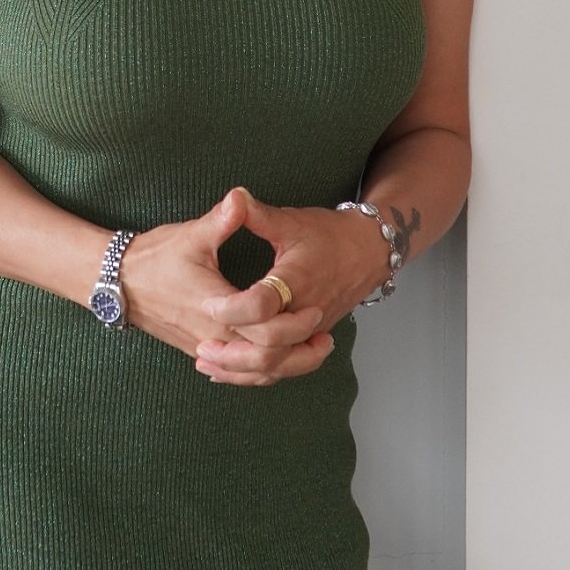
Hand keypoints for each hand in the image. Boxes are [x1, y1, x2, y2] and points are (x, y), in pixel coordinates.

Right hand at [121, 188, 331, 385]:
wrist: (119, 282)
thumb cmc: (155, 258)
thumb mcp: (191, 235)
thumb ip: (221, 220)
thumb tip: (240, 197)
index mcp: (216, 309)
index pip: (266, 331)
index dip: (295, 324)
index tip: (315, 309)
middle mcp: (214, 336)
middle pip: (268, 360)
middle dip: (301, 351)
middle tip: (324, 332)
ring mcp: (206, 348)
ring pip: (254, 373)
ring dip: (288, 367)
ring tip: (314, 350)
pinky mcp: (201, 351)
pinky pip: (239, 373)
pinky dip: (263, 372)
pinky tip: (280, 360)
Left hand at [193, 187, 391, 386]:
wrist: (367, 252)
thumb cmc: (328, 235)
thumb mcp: (291, 221)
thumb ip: (258, 216)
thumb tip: (234, 197)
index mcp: (298, 279)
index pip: (263, 304)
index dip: (233, 308)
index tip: (207, 303)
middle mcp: (306, 311)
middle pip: (270, 346)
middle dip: (233, 351)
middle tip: (202, 346)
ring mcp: (310, 330)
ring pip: (277, 365)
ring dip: (242, 369)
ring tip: (208, 362)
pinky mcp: (310, 339)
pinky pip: (284, 366)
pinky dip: (256, 372)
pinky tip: (229, 370)